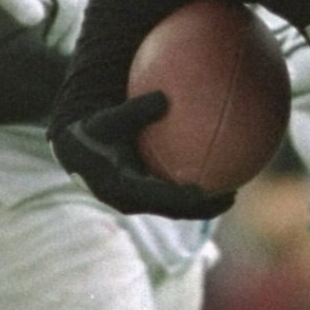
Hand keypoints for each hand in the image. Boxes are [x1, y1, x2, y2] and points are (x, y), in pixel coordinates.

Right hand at [50, 92, 232, 219]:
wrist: (77, 148)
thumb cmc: (93, 130)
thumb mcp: (108, 120)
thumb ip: (134, 112)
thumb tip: (164, 98)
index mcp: (123, 189)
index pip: (158, 198)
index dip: (182, 199)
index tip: (204, 191)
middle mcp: (133, 202)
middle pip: (174, 211)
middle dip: (203, 208)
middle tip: (231, 197)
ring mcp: (140, 203)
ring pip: (176, 208)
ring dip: (204, 204)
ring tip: (233, 191)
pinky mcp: (145, 197)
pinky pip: (174, 196)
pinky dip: (195, 190)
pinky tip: (219, 172)